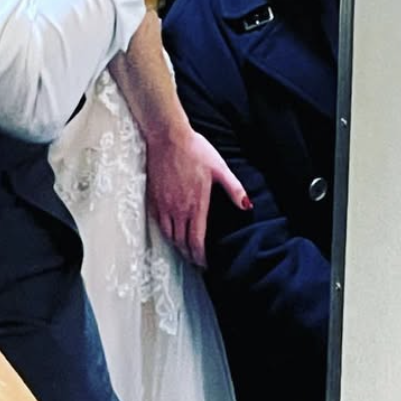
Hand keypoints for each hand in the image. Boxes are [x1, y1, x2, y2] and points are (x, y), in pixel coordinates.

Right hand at [145, 126, 249, 266]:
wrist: (168, 136)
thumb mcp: (219, 167)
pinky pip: (158, 223)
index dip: (200, 257)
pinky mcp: (153, 198)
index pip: (196, 241)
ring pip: (168, 235)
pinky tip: (171, 231)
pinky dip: (165, 232)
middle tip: (196, 261)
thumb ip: (234, 188)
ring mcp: (163, 205)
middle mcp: (177, 209)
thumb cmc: (195, 149)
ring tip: (184, 249)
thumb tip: (247, 206)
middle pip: (181, 243)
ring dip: (177, 246)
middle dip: (189, 255)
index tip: (205, 264)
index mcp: (195, 205)